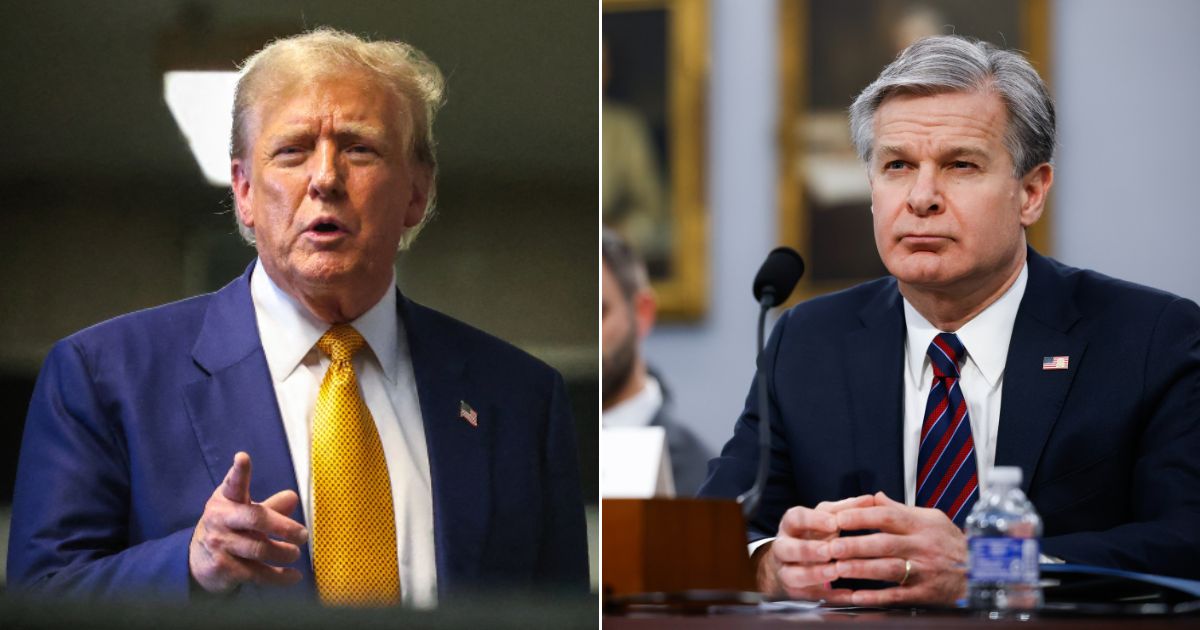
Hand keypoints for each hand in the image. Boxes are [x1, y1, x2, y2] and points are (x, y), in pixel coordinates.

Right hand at [189, 452, 308, 593]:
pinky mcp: (223, 568)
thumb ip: (270, 506)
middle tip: (303, 534)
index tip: (242, 457)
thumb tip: (293, 497)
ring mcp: (220, 544)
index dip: (239, 471)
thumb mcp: (245, 511)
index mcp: (226, 499)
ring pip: (259, 549)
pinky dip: (279, 578)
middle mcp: (220, 519)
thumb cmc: (231, 527)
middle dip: (283, 526)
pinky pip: (257, 574)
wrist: (199, 561)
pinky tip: (294, 577)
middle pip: (256, 518)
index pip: (233, 483)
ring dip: (283, 553)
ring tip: (295, 554)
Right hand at [755, 495, 874, 603]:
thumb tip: (870, 499)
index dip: (813, 520)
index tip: (834, 523)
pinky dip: (829, 597)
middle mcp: (783, 547)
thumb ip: (846, 509)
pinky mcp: (795, 591)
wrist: (794, 561)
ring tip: (835, 572)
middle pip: (785, 548)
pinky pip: (808, 597)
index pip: (795, 518)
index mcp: (790, 525)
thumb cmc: (814, 534)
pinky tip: (847, 594)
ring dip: (813, 574)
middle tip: (829, 551)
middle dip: (807, 550)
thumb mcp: (826, 518)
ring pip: (791, 575)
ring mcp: (786, 570)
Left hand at [828, 491, 966, 605]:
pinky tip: (857, 596)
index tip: (837, 518)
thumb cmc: (950, 543)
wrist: (980, 572)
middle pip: (883, 544)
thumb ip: (901, 510)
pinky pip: (897, 595)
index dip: (860, 517)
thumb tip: (875, 497)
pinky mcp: (925, 593)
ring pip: (888, 569)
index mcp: (920, 525)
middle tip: (830, 547)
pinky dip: (876, 596)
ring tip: (837, 569)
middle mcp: (922, 546)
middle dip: (854, 545)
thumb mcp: (932, 519)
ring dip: (860, 570)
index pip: (886, 516)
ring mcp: (924, 571)